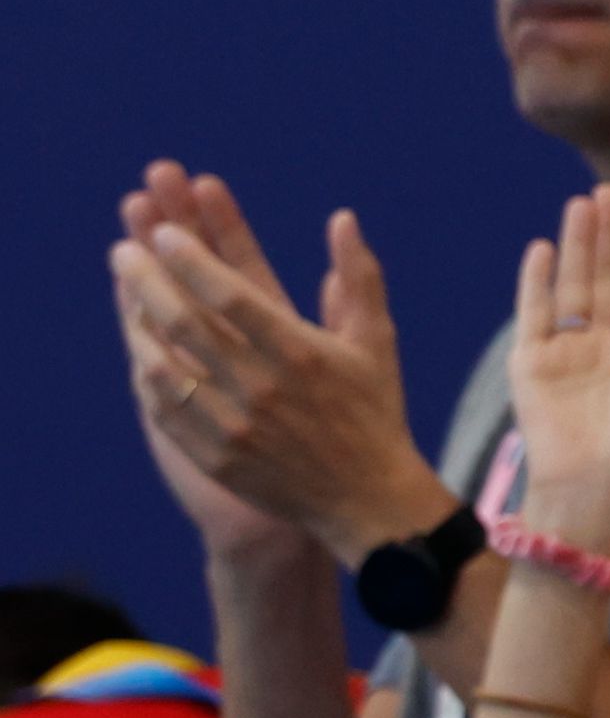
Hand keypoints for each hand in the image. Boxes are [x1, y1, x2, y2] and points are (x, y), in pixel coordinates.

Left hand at [112, 161, 446, 568]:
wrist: (364, 498)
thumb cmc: (373, 410)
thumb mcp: (376, 340)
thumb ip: (360, 276)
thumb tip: (342, 218)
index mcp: (303, 354)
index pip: (232, 296)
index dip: (193, 260)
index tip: (165, 234)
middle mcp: (263, 389)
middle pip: (186, 325)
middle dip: (148, 281)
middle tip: (124, 250)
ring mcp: (233, 427)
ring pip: (163, 366)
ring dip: (137, 324)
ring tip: (127, 293)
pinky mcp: (214, 457)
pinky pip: (163, 408)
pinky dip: (146, 372)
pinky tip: (141, 348)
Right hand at [507, 188, 609, 546]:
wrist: (596, 495)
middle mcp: (600, 347)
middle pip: (603, 277)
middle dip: (607, 234)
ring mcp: (563, 354)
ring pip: (571, 286)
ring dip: (576, 245)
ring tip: (582, 203)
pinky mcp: (530, 366)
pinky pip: (534, 315)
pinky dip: (536, 281)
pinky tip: (543, 246)